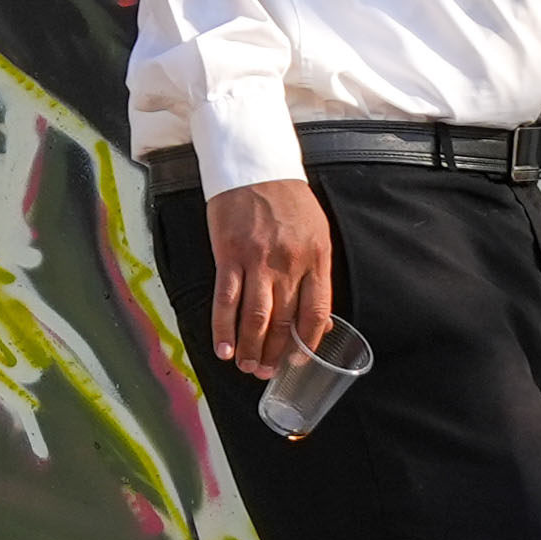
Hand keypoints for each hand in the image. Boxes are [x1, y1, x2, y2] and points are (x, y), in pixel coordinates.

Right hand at [205, 178, 335, 381]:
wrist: (255, 167)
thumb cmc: (288, 201)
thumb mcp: (317, 233)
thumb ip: (316, 275)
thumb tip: (316, 320)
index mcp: (317, 259)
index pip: (316, 313)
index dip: (306, 343)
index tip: (298, 361)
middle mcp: (290, 263)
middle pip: (285, 321)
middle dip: (276, 354)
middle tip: (266, 372)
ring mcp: (258, 261)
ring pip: (256, 317)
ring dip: (251, 348)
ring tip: (247, 367)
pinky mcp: (229, 255)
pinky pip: (226, 300)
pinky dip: (224, 329)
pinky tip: (223, 348)